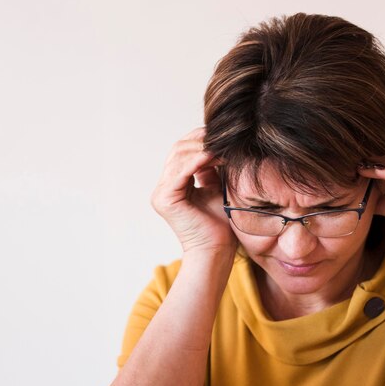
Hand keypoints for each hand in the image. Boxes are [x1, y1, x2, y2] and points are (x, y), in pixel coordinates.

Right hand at [151, 128, 236, 253]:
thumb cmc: (221, 225)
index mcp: (173, 184)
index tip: (223, 134)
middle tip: (223, 137)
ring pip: (178, 157)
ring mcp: (161, 193)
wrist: (217, 251)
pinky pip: (180, 172)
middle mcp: (163, 187)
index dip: (200, 139)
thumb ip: (212, 169)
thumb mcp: (216, 189)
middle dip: (201, 141)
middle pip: (178, 150)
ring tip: (222, 147)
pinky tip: (213, 156)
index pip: (182, 151)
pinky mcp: (165, 200)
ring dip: (201, 149)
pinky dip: (197, 160)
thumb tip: (218, 145)